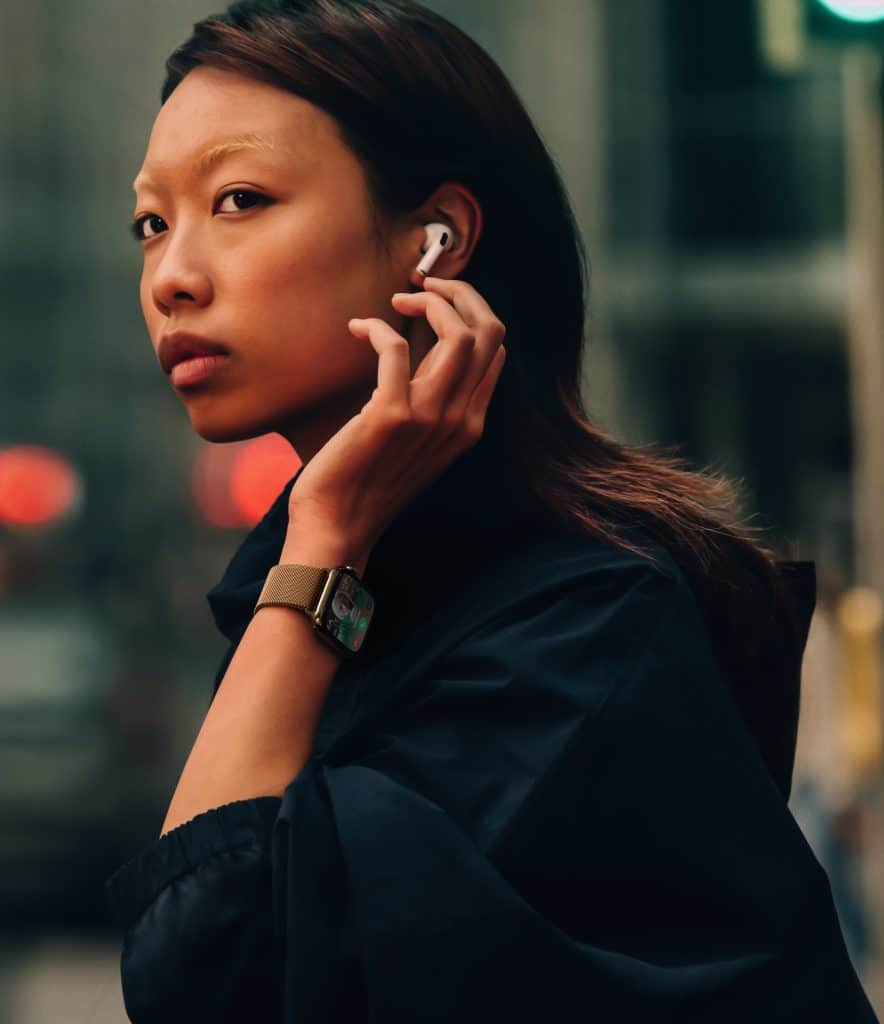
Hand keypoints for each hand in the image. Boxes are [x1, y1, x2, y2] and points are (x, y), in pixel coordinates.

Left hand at [286, 276, 506, 554]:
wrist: (338, 524)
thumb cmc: (368, 479)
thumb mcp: (417, 441)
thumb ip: (435, 400)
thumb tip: (438, 351)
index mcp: (470, 424)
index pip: (495, 348)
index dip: (470, 310)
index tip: (438, 299)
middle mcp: (459, 419)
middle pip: (488, 332)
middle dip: (460, 292)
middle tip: (425, 285)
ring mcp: (429, 418)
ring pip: (458, 334)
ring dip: (429, 301)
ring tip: (399, 300)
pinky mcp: (391, 415)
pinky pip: (397, 348)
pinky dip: (377, 328)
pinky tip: (359, 329)